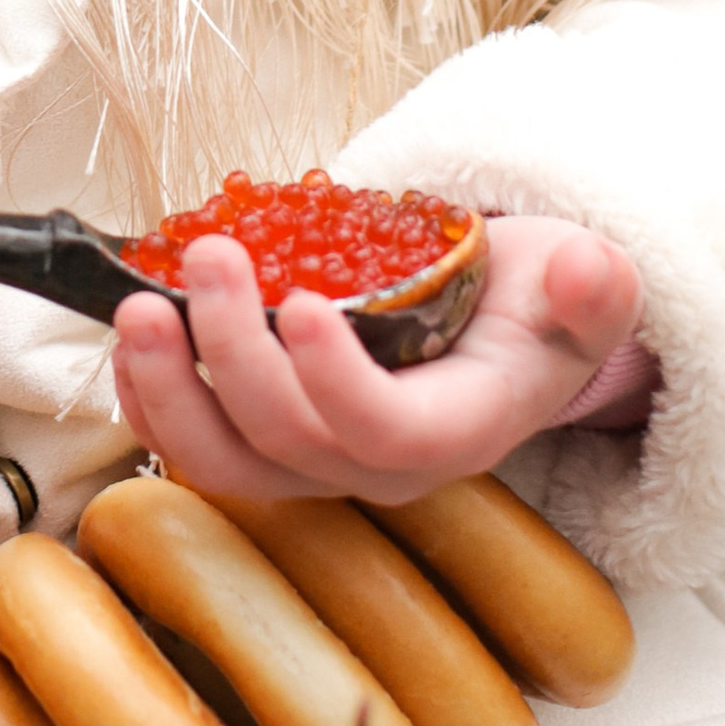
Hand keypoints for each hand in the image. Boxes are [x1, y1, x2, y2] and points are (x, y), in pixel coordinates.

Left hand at [111, 212, 643, 505]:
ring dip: (170, 391)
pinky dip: (152, 401)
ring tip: (137, 309)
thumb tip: (588, 270)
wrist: (505, 329)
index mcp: (457, 432)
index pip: (385, 433)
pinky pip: (198, 449)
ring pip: (226, 464)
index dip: (336, 382)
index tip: (302, 303)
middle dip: (233, 353)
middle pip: (287, 444)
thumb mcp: (585, 285)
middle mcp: (378, 466)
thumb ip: (594, 288)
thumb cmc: (535, 304)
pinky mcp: (271, 441)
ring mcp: (317, 461)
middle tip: (209, 259)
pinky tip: (129, 344)